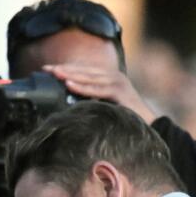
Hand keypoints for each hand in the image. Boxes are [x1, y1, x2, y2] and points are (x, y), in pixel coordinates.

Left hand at [42, 64, 157, 123]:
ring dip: (70, 74)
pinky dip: (82, 86)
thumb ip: (91, 101)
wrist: (150, 127)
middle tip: (45, 69)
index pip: (83, 70)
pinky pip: (97, 88)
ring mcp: (117, 81)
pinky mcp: (120, 91)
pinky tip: (69, 85)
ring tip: (54, 73)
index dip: (65, 68)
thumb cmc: (126, 120)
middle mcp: (113, 76)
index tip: (47, 69)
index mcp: (108, 78)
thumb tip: (68, 103)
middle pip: (84, 70)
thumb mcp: (105, 107)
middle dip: (64, 69)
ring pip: (89, 76)